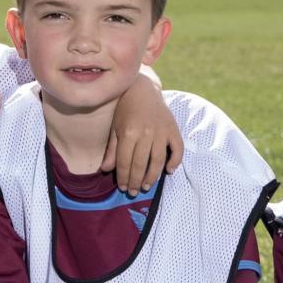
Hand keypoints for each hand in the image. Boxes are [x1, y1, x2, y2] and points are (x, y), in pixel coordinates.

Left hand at [103, 76, 182, 193]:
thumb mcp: (114, 128)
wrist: (142, 90)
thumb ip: (112, 150)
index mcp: (129, 133)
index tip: (123, 188)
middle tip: (134, 192)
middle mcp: (146, 133)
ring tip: (146, 186)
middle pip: (141, 164)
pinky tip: (169, 171)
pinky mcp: (173, 129)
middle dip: (136, 181)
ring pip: (158, 160)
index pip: (125, 162)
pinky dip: (175, 161)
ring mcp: (161, 132)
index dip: (124, 177)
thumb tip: (105, 170)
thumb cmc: (125, 110)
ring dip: (153, 176)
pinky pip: (177, 149)